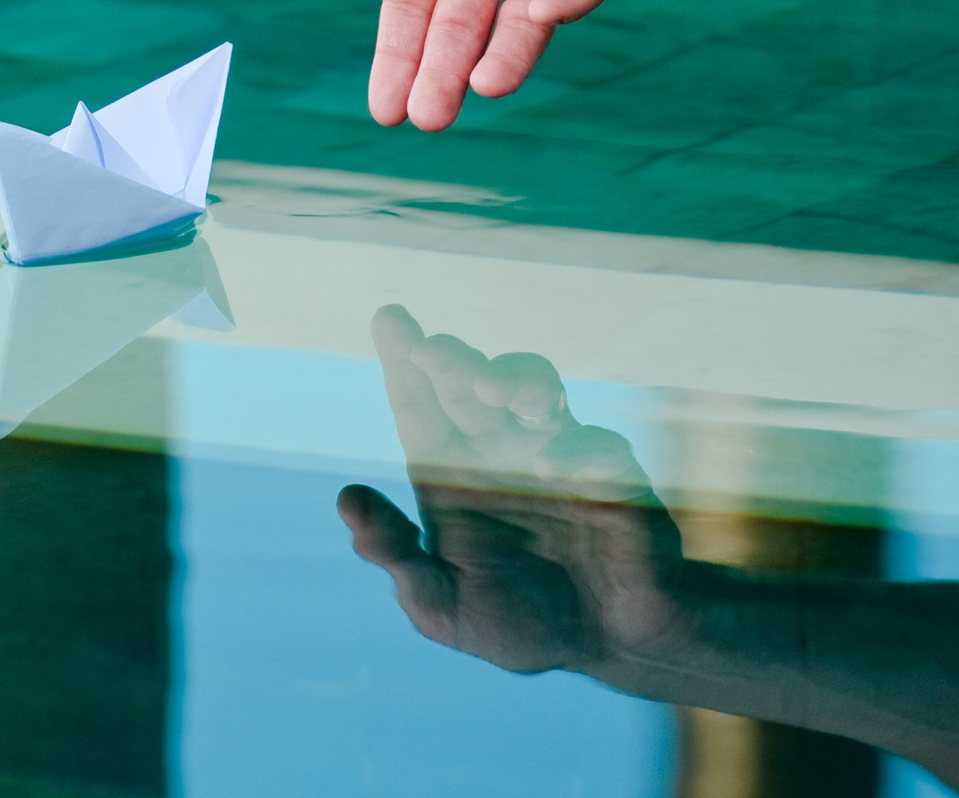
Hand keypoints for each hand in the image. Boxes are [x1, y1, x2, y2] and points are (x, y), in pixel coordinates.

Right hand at [326, 0, 689, 128]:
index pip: (408, 2)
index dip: (395, 53)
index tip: (383, 107)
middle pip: (456, 26)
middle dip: (437, 74)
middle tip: (424, 119)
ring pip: (518, 22)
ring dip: (500, 60)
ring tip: (481, 91)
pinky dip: (562, 7)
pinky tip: (536, 13)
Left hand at [338, 305, 690, 677]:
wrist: (609, 642)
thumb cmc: (518, 622)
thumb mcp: (441, 605)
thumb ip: (396, 555)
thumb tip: (346, 498)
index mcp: (450, 474)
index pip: (419, 404)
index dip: (404, 360)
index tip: (390, 317)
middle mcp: (498, 450)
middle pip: (469, 385)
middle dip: (451, 362)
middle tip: (435, 352)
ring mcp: (557, 453)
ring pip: (533, 389)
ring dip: (513, 379)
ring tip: (493, 388)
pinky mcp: (613, 474)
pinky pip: (596, 445)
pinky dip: (578, 449)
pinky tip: (556, 466)